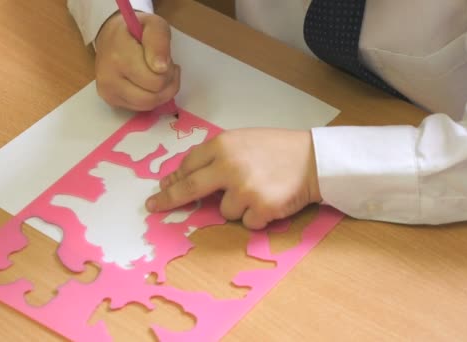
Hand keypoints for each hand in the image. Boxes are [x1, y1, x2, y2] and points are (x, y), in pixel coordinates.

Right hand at [94, 12, 180, 110]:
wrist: (110, 37)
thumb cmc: (134, 31)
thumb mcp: (154, 25)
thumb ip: (159, 43)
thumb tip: (162, 68)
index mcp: (119, 57)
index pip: (156, 81)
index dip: (169, 71)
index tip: (167, 59)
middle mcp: (109, 78)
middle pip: (152, 97)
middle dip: (166, 84)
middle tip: (166, 68)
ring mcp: (108, 92)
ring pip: (147, 105)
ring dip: (161, 93)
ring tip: (159, 76)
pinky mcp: (110, 101)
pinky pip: (140, 108)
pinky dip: (150, 98)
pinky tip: (148, 84)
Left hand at [146, 128, 321, 229]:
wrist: (313, 159)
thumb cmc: (277, 148)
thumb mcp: (242, 141)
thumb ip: (215, 156)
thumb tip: (183, 176)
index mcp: (222, 145)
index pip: (188, 166)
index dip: (173, 180)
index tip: (161, 190)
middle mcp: (228, 166)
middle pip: (189, 189)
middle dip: (169, 200)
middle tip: (153, 207)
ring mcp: (244, 189)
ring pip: (224, 211)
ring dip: (237, 206)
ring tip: (259, 190)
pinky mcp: (260, 209)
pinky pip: (246, 222)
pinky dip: (255, 216)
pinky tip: (270, 200)